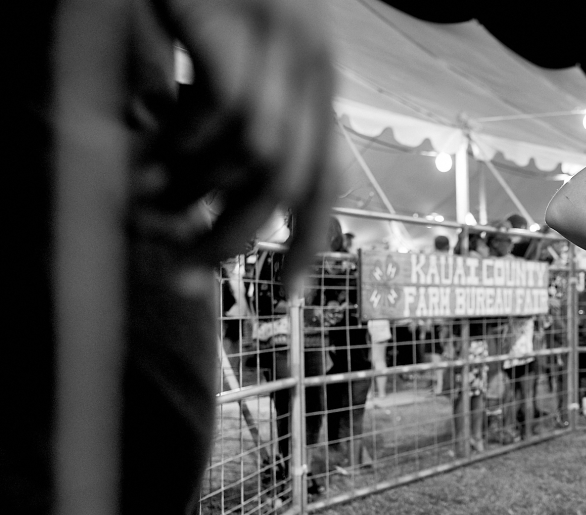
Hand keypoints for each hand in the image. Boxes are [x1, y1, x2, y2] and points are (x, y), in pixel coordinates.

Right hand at [160, 0, 340, 288]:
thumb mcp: (239, 55)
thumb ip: (242, 112)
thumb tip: (216, 192)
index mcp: (318, 83)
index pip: (326, 181)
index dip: (309, 242)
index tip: (287, 296)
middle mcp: (312, 69)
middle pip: (293, 182)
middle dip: (238, 239)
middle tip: (183, 278)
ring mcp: (280, 43)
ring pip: (256, 157)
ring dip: (193, 193)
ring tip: (142, 208)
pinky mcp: (237, 22)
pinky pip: (219, 111)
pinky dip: (179, 138)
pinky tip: (138, 137)